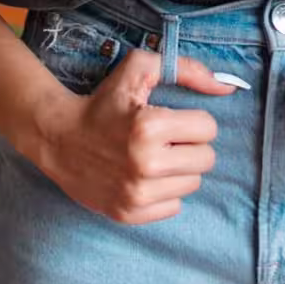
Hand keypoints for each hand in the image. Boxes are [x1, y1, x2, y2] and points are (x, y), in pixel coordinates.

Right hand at [17, 48, 239, 223]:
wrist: (58, 138)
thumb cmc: (103, 102)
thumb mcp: (140, 70)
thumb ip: (188, 69)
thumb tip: (227, 86)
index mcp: (149, 126)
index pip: (208, 128)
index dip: (193, 121)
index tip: (171, 119)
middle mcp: (144, 164)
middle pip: (206, 159)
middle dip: (190, 146)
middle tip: (165, 140)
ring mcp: (136, 193)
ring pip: (192, 184)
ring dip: (178, 170)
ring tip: (153, 157)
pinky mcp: (128, 214)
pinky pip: (174, 207)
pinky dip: (164, 193)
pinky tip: (144, 177)